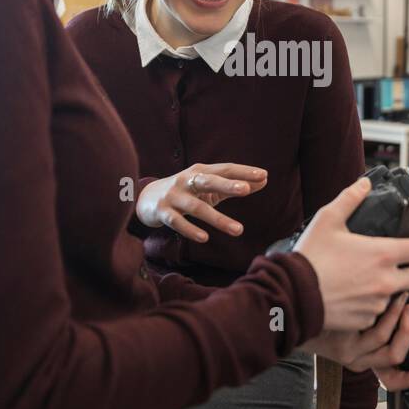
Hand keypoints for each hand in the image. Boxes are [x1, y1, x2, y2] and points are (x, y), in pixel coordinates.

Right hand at [136, 163, 266, 241]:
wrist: (145, 198)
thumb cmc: (184, 191)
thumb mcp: (208, 187)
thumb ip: (234, 186)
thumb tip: (264, 181)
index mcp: (200, 172)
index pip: (224, 169)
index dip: (243, 172)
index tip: (263, 175)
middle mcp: (186, 181)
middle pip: (208, 181)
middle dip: (227, 184)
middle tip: (246, 189)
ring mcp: (174, 197)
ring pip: (197, 207)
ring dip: (218, 219)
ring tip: (238, 230)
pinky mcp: (163, 212)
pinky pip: (178, 222)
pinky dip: (191, 230)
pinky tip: (205, 238)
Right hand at [295, 175, 408, 331]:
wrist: (293, 295)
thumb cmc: (310, 258)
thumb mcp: (327, 220)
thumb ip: (349, 199)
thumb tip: (364, 185)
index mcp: (382, 254)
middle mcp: (386, 280)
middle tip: (406, 265)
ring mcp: (378, 302)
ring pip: (398, 295)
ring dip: (391, 288)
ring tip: (368, 279)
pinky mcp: (367, 319)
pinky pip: (378, 312)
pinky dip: (372, 303)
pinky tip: (355, 295)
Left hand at [303, 292, 408, 391]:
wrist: (290, 308)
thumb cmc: (320, 312)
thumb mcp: (347, 323)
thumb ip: (372, 320)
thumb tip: (398, 300)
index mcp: (362, 357)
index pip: (390, 380)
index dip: (408, 379)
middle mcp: (358, 359)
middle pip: (395, 358)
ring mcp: (351, 352)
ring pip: (389, 347)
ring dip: (402, 322)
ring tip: (403, 296)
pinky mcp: (344, 343)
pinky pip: (377, 333)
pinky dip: (390, 315)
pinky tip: (390, 297)